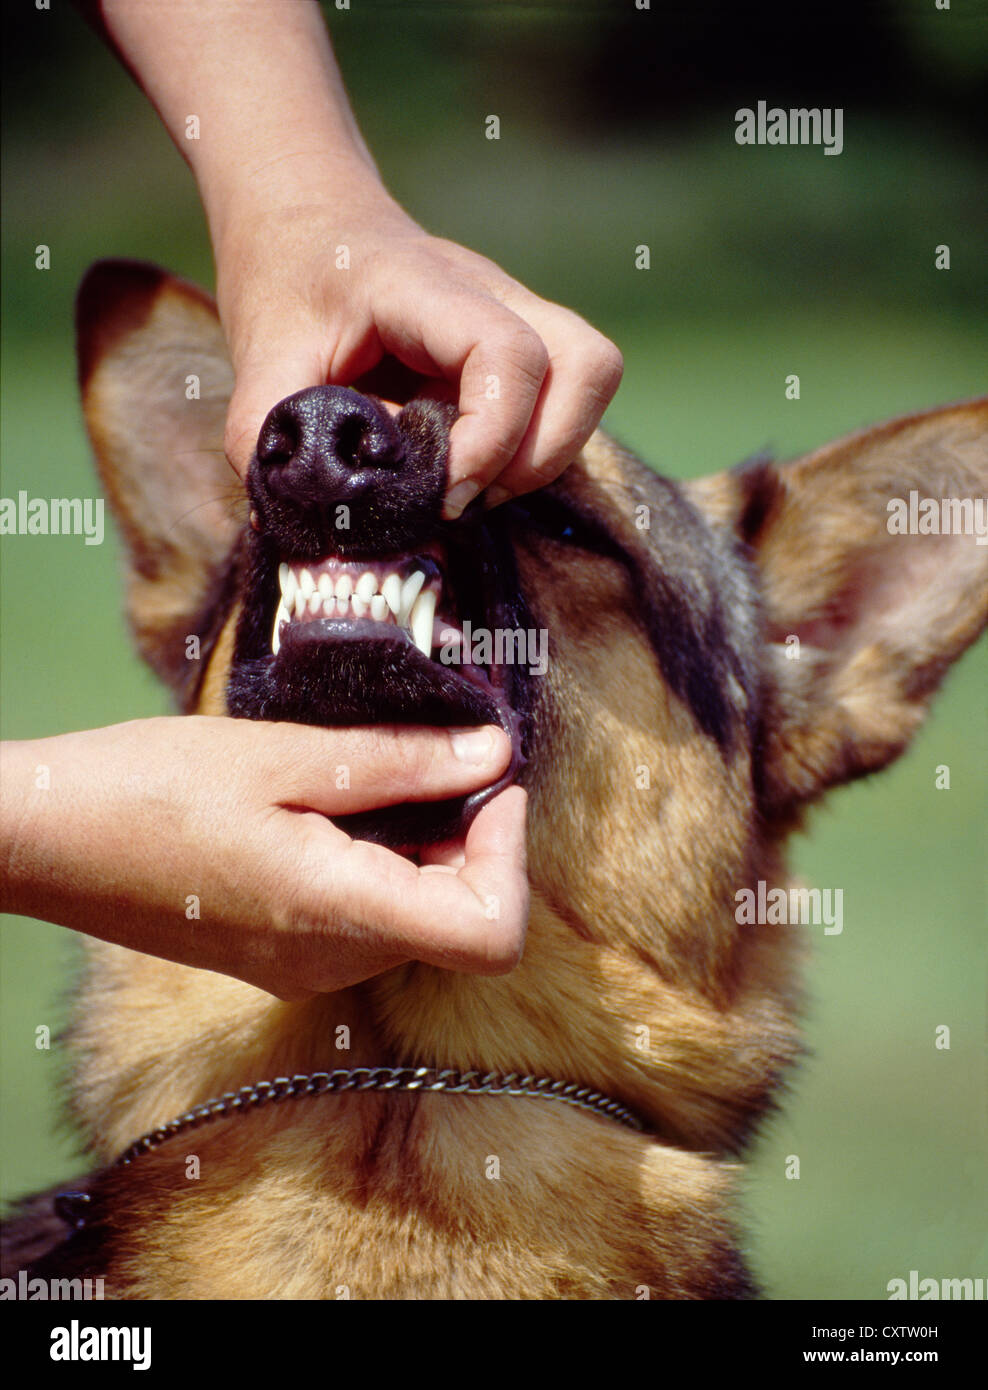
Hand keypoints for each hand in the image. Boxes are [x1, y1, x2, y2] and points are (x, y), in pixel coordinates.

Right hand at [1, 718, 527, 1000]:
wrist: (46, 841)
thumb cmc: (150, 789)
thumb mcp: (284, 756)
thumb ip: (399, 762)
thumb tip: (493, 755)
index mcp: (340, 914)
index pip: (491, 933)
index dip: (509, 856)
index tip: (486, 784)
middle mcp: (333, 962)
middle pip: (462, 921)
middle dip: (473, 836)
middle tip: (442, 754)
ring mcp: (305, 968)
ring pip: (418, 919)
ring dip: (429, 846)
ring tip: (387, 768)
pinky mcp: (282, 957)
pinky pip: (369, 919)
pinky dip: (386, 862)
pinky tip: (346, 802)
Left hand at [217, 188, 622, 517]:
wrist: (308, 221)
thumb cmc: (286, 279)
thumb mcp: (259, 356)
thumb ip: (272, 433)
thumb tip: (310, 516)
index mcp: (424, 285)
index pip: (508, 351)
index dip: (493, 435)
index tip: (445, 490)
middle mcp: (492, 291)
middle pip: (586, 365)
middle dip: (540, 455)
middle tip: (467, 496)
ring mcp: (517, 313)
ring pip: (590, 378)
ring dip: (548, 453)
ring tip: (476, 486)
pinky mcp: (519, 344)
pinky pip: (564, 398)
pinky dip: (532, 448)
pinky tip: (471, 467)